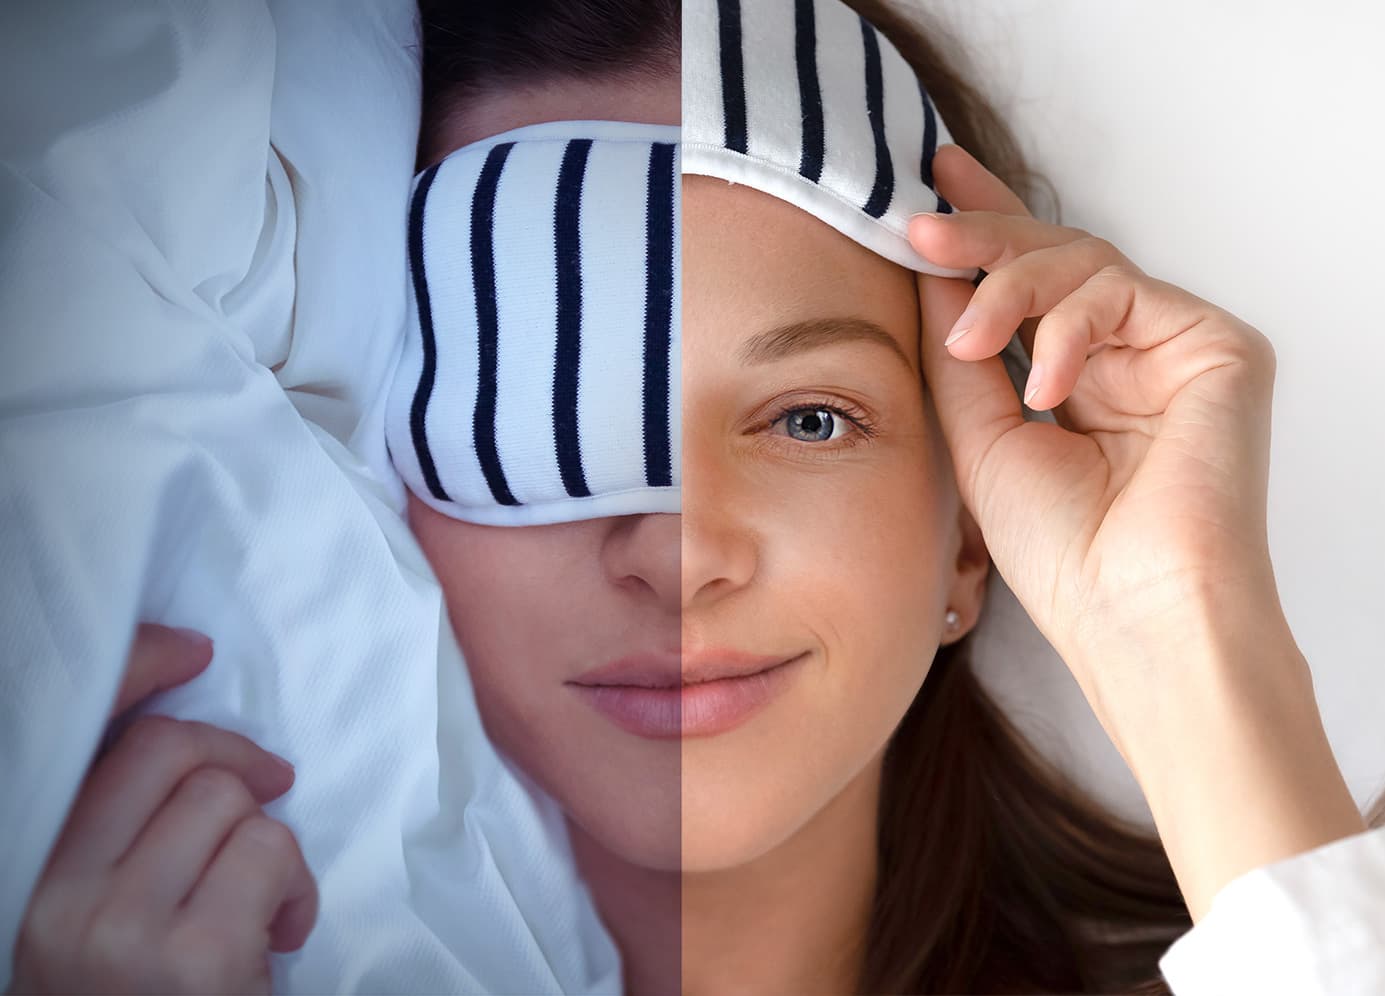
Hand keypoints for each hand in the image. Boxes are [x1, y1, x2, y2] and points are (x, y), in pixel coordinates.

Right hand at [10, 624, 316, 994]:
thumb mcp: (101, 922)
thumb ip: (122, 843)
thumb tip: (198, 758)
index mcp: (32, 880)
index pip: (87, 746)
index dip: (137, 670)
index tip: (188, 651)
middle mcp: (56, 899)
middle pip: (168, 756)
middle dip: (234, 764)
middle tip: (265, 796)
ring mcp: (121, 928)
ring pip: (230, 803)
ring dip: (269, 847)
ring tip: (260, 908)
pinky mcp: (194, 956)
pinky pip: (271, 854)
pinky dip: (295, 889)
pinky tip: (277, 941)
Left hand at [911, 146, 1283, 732]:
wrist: (1132, 615)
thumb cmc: (1061, 550)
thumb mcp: (979, 438)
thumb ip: (958, 353)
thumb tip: (928, 273)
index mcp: (1076, 380)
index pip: (1031, 286)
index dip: (985, 229)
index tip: (928, 186)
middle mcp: (1127, 357)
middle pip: (1054, 257)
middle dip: (981, 236)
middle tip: (919, 228)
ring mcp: (1172, 349)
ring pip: (1084, 261)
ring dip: (1009, 286)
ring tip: (967, 338)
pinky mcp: (1217, 348)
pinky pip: (1125, 294)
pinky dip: (1070, 329)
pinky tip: (1045, 387)